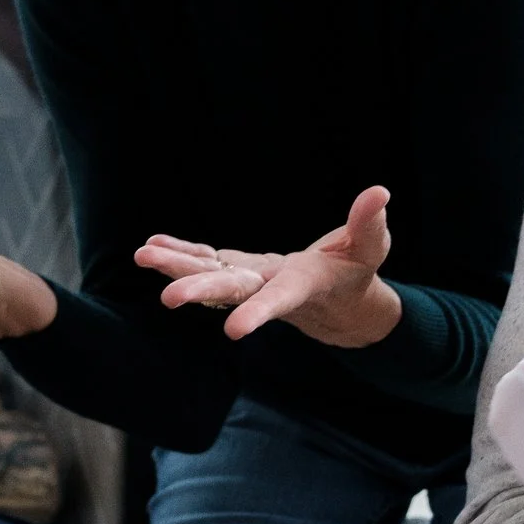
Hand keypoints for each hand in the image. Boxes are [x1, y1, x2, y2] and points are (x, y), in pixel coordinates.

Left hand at [135, 186, 403, 348]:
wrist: (338, 303)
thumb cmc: (356, 273)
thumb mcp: (370, 249)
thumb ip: (369, 224)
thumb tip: (380, 192)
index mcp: (301, 288)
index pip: (278, 302)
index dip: (257, 315)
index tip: (232, 332)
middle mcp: (268, 288)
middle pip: (231, 292)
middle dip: (199, 292)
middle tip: (166, 298)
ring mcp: (249, 281)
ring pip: (209, 276)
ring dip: (176, 268)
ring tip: (143, 255)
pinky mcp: (239, 270)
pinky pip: (206, 262)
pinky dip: (181, 254)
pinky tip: (152, 246)